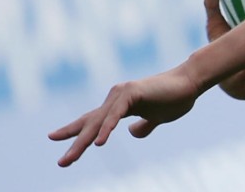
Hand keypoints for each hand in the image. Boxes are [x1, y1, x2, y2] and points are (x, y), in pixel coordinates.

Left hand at [48, 64, 199, 165]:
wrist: (191, 82)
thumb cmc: (176, 97)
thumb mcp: (157, 117)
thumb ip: (144, 125)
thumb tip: (133, 133)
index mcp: (119, 105)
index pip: (92, 120)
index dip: (74, 129)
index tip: (53, 137)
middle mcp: (116, 98)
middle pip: (90, 124)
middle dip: (74, 143)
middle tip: (61, 163)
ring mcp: (123, 94)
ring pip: (99, 122)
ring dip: (84, 141)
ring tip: (70, 159)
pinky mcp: (133, 93)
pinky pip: (116, 115)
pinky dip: (107, 128)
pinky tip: (100, 142)